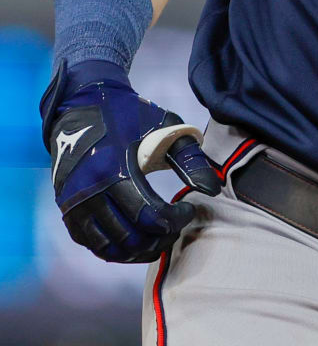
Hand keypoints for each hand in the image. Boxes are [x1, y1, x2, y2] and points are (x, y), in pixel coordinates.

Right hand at [39, 59, 220, 262]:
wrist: (83, 105)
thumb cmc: (130, 115)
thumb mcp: (165, 127)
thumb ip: (189, 159)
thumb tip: (212, 190)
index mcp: (114, 169)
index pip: (148, 215)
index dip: (175, 220)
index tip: (189, 209)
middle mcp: (89, 192)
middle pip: (130, 237)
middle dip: (160, 239)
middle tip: (177, 227)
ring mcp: (74, 205)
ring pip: (110, 248)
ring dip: (140, 250)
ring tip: (161, 236)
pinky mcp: (68, 211)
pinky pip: (93, 244)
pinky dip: (117, 249)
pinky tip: (138, 239)